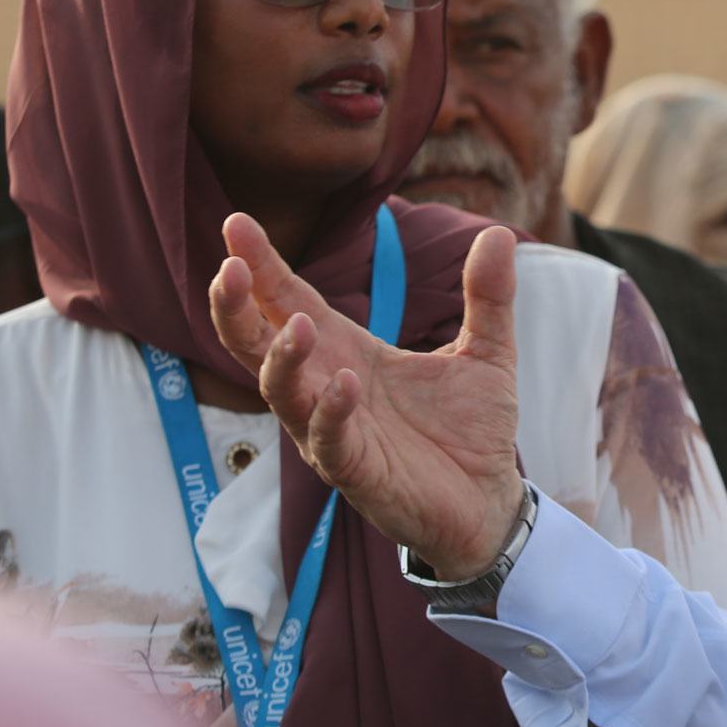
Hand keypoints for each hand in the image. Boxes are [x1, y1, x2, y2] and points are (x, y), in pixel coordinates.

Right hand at [208, 213, 525, 579]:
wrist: (491, 502)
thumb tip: (498, 233)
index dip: (262, 266)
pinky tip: (344, 384)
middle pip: (259, 344)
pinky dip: (330, 411)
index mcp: (348, 351)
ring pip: (282, 392)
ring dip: (282, 357)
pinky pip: (328, 440)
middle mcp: (327, 387)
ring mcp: (333, 432)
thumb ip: (487, 295)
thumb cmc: (472, 429)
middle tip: (229, 266)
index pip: (290, 301)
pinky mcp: (355, 472)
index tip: (236, 224)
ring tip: (297, 326)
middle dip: (238, 307)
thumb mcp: (487, 351)